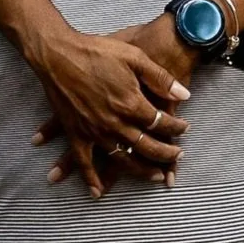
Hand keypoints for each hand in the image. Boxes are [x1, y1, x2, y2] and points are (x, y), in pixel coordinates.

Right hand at [29, 16, 192, 196]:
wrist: (58, 53)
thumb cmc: (97, 50)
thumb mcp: (134, 56)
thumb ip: (160, 78)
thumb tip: (184, 94)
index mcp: (131, 104)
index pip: (161, 124)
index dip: (177, 127)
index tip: (185, 127)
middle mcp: (115, 123)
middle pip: (147, 147)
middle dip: (166, 154)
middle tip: (178, 155)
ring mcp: (94, 131)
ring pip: (123, 160)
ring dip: (141, 171)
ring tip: (156, 176)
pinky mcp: (75, 133)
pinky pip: (84, 162)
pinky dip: (91, 178)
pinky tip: (98, 192)